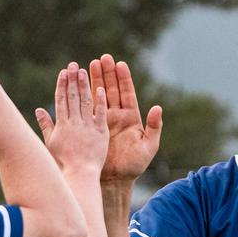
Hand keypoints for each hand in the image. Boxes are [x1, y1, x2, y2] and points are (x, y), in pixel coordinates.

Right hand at [34, 63, 108, 175]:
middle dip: (73, 80)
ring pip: (85, 102)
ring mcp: (88, 127)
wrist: (79, 174)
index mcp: (62, 125)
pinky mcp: (100, 133)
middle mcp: (74, 123)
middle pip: (73, 97)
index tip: (63, 72)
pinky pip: (100, 114)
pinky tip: (100, 88)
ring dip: (85, 85)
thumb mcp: (50, 143)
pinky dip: (100, 101)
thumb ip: (46, 125)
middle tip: (74, 65)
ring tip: (84, 70)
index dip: (62, 85)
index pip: (62, 100)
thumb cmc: (63, 162)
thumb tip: (38, 110)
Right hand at [88, 54, 162, 183]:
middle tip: (103, 58)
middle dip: (108, 73)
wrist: (116, 179)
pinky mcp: (94, 127)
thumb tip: (157, 108)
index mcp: (131, 117)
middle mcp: (118, 116)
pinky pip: (89, 109)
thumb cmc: (134, 165)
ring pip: (99, 95)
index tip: (120, 64)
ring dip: (96, 80)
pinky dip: (85, 96)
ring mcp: (104, 120)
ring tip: (90, 64)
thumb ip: (154, 127)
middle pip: (112, 90)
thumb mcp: (149, 146)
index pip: (127, 93)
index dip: (123, 79)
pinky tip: (80, 83)